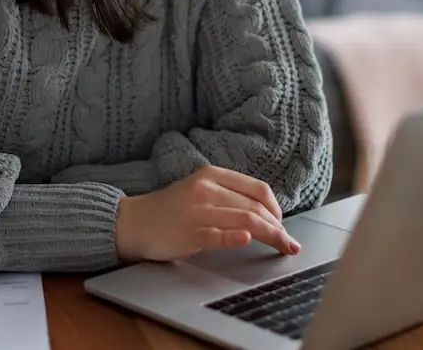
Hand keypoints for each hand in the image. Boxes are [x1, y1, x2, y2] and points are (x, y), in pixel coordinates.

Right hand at [114, 166, 300, 262]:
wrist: (133, 222)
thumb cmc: (170, 210)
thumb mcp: (199, 190)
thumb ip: (227, 195)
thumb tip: (265, 212)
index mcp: (212, 175)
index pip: (258, 189)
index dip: (277, 208)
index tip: (283, 224)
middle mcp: (206, 189)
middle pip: (255, 207)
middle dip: (279, 227)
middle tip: (289, 243)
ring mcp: (197, 210)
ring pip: (245, 219)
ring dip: (270, 236)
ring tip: (282, 247)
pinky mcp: (188, 232)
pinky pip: (218, 234)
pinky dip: (236, 237)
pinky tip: (247, 240)